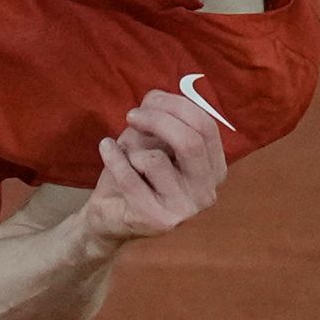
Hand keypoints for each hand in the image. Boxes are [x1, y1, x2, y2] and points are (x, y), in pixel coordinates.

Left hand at [80, 89, 228, 246]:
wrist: (110, 216)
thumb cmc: (136, 173)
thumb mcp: (150, 138)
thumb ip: (159, 116)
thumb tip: (155, 98)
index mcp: (213, 170)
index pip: (206, 127)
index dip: (177, 106)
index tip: (150, 101)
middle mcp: (206, 192)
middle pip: (190, 142)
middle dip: (157, 120)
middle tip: (132, 116)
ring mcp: (184, 210)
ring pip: (155, 160)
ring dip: (132, 149)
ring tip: (126, 156)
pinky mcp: (157, 221)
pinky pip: (130, 177)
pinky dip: (113, 156)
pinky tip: (106, 149)